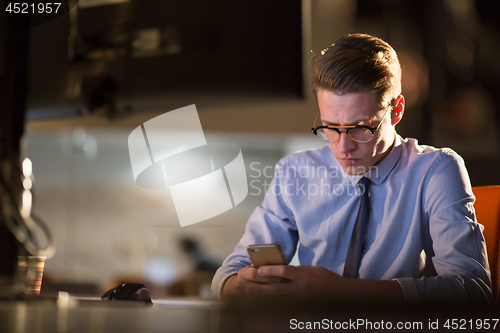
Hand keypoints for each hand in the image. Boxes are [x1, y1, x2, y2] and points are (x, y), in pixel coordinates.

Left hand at [225, 265, 403, 304]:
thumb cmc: (328, 281)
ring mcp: (299, 300)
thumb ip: (298, 270)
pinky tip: (259, 303)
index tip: (256, 270)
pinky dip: (269, 304)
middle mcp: (300, 289)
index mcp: (304, 276)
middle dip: (258, 283)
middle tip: (244, 279)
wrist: (344, 297)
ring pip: (275, 298)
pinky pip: (282, 305)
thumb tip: (282, 271)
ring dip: (259, 294)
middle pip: (274, 286)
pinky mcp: (300, 308)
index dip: (269, 272)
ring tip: (246, 291)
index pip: (284, 272)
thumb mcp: (314, 270)